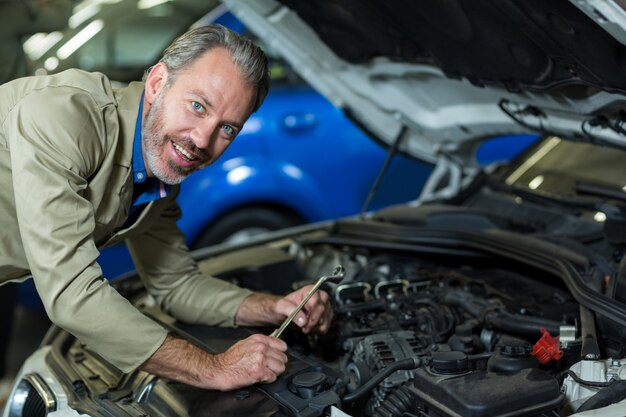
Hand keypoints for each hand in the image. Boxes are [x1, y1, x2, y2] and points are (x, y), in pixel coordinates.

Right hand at [142, 334, 287, 390]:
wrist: (218, 370)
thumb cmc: (230, 359)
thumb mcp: (246, 343)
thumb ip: (261, 343)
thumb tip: (274, 342)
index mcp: (259, 339)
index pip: (282, 345)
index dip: (279, 353)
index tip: (275, 357)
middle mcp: (261, 347)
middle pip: (283, 357)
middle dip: (277, 364)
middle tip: (267, 367)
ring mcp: (261, 359)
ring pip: (280, 368)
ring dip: (273, 372)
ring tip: (263, 373)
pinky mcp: (259, 371)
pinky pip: (273, 377)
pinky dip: (267, 380)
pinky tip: (259, 377)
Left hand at [274, 285, 332, 334]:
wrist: (284, 314)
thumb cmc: (282, 307)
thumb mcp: (281, 307)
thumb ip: (290, 310)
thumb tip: (303, 320)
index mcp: (309, 290)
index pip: (315, 301)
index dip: (310, 312)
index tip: (303, 320)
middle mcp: (319, 296)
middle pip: (322, 310)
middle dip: (312, 322)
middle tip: (303, 326)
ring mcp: (325, 306)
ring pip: (324, 320)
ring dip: (314, 327)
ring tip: (304, 326)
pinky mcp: (327, 316)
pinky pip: (326, 326)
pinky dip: (317, 330)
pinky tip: (309, 327)